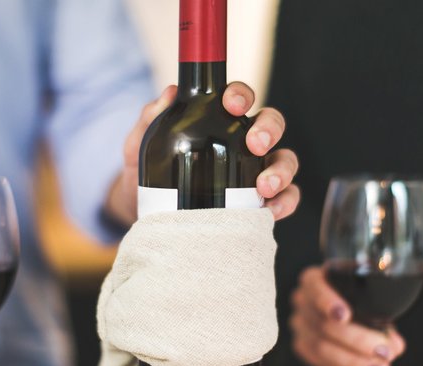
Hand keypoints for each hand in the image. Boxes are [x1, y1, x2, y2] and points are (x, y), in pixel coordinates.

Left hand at [107, 83, 299, 224]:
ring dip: (281, 171)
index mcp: (218, 122)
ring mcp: (253, 173)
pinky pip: (284, 199)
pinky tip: (270, 211)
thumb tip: (168, 94)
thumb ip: (149, 118)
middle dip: (270, 130)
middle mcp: (242, 144)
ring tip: (264, 186)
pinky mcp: (257, 204)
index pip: (239, 100)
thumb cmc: (145, 175)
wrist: (142, 215)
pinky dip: (285, 202)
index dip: (242, 95)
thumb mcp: (138, 146)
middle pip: (272, 125)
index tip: (233, 105)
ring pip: (284, 161)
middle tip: (254, 145)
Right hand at [290, 267, 405, 365]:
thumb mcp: (366, 295)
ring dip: (354, 364)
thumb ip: (379, 314)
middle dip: (358, 341)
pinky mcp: (302, 348)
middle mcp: (302, 302)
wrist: (338, 303)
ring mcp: (299, 326)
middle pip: (324, 325)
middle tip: (385, 352)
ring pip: (322, 349)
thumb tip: (393, 344)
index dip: (329, 302)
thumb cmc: (355, 296)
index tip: (345, 315)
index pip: (316, 289)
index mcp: (314, 280)